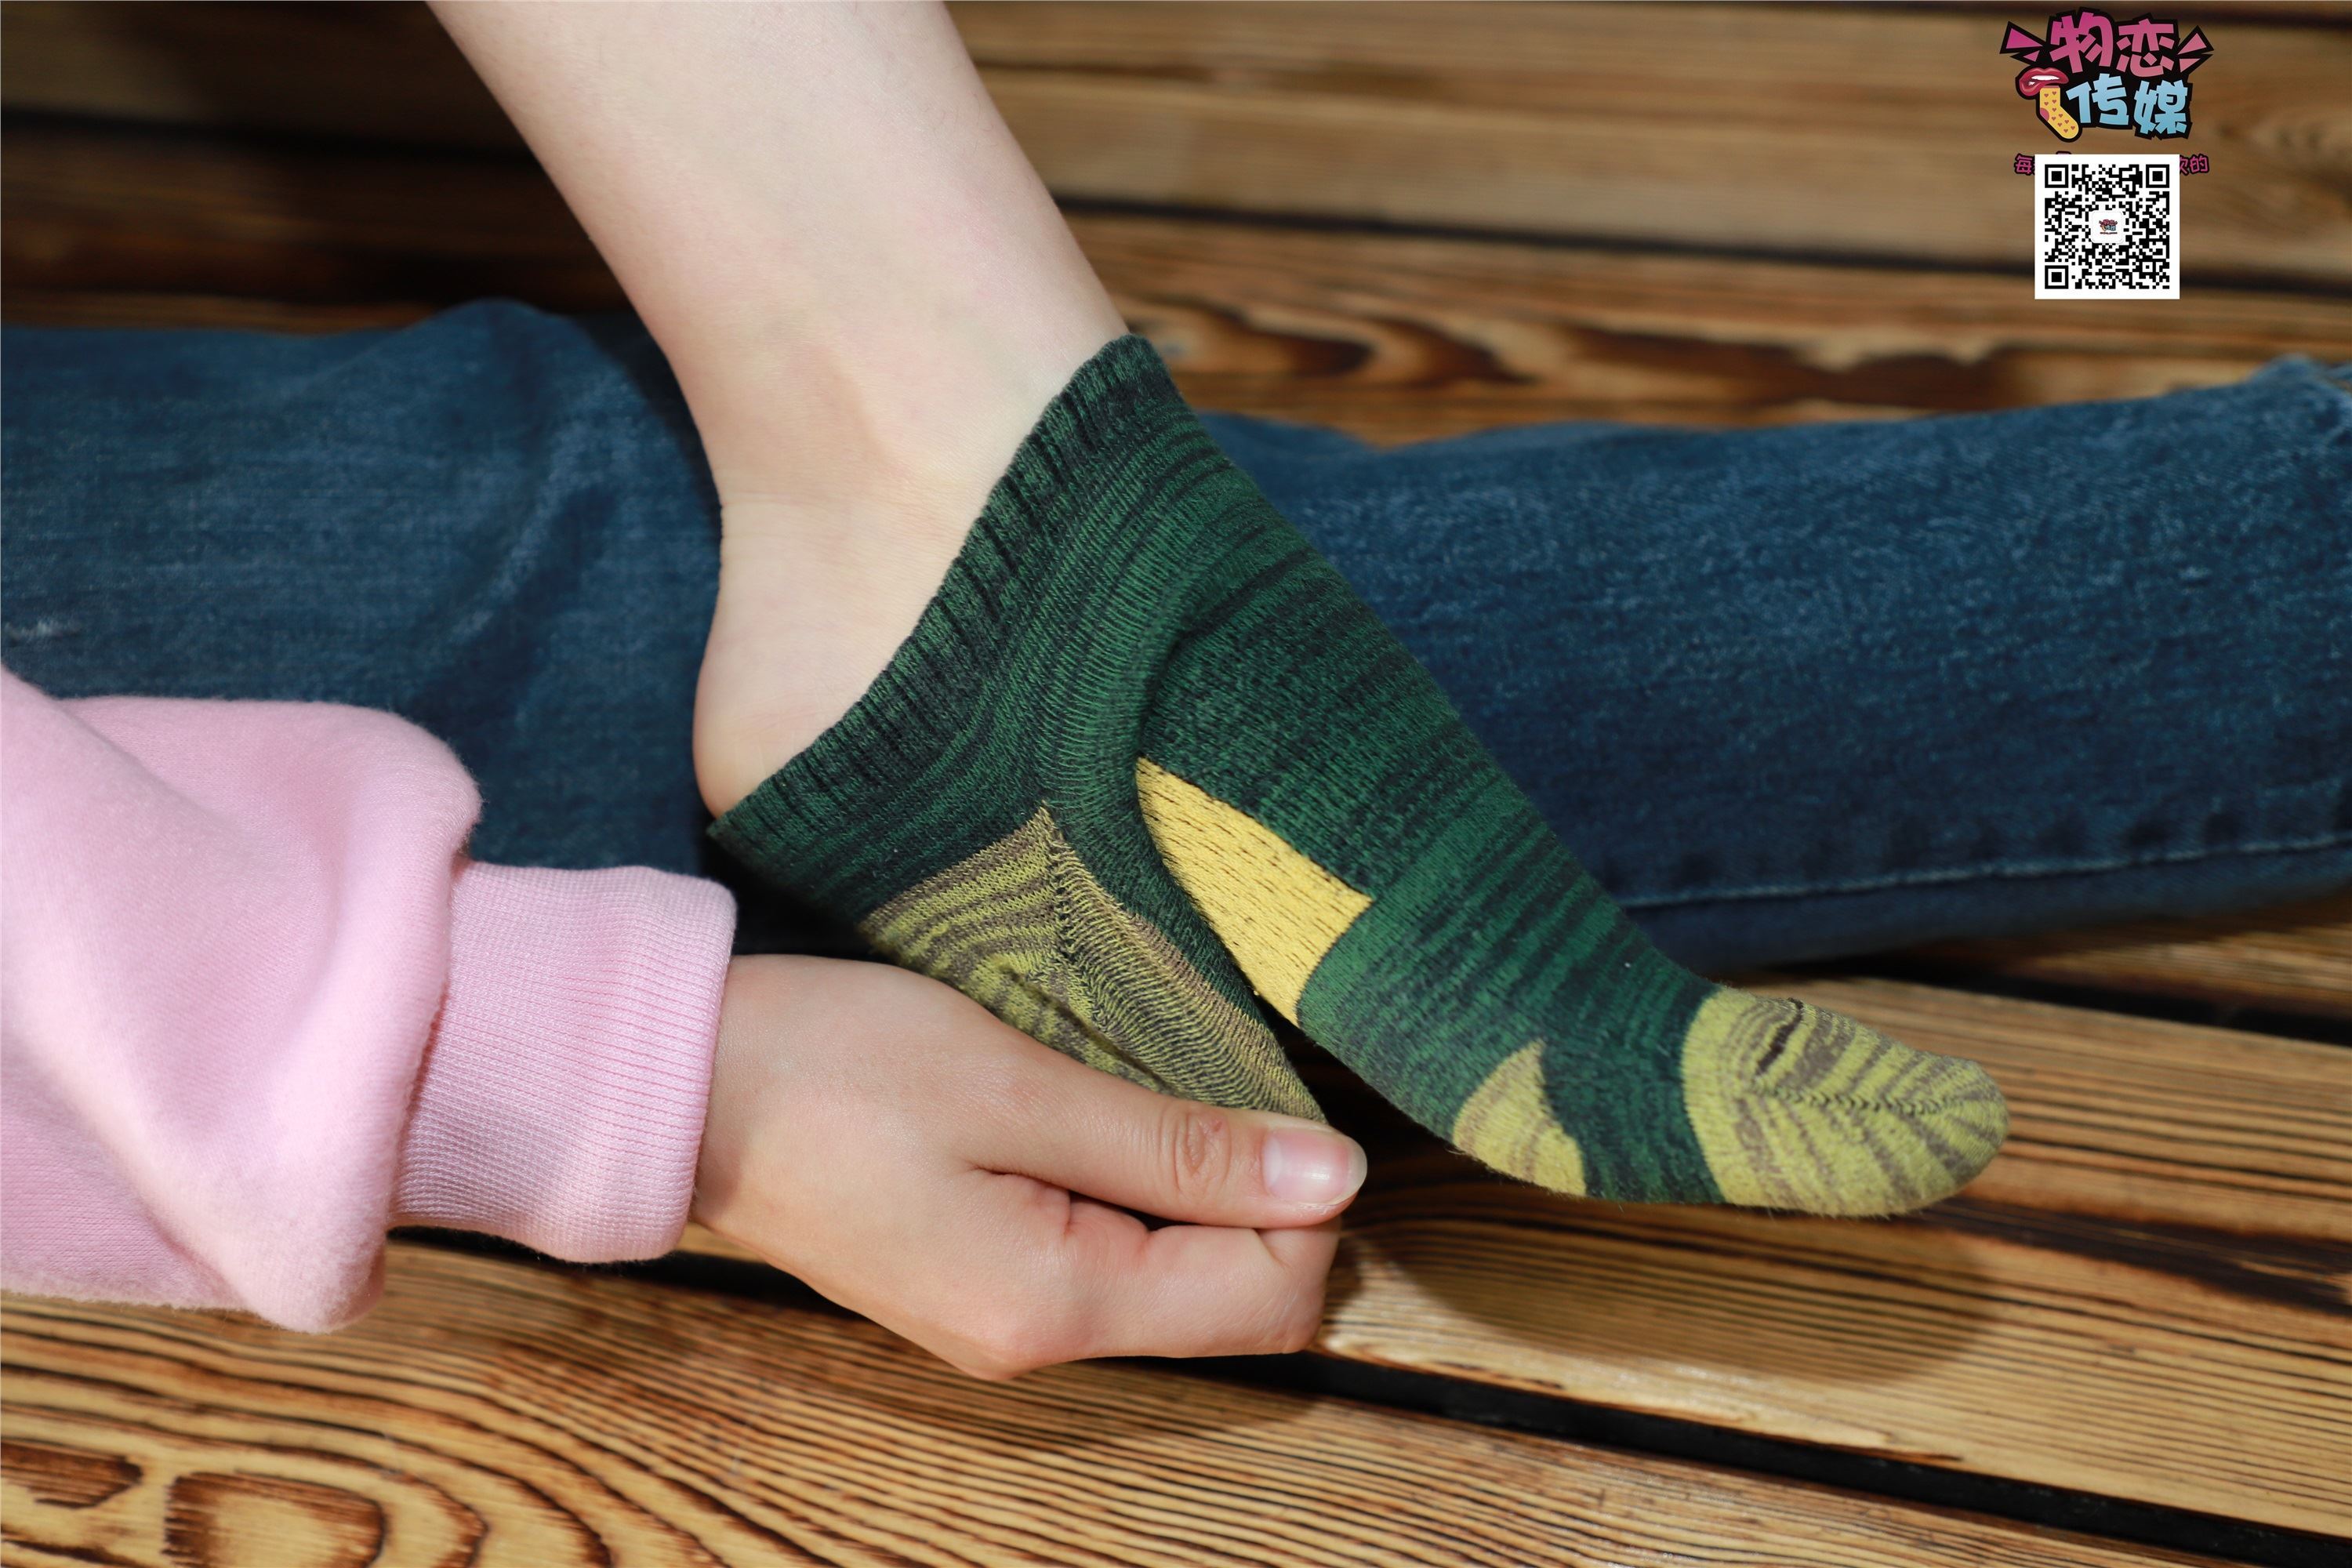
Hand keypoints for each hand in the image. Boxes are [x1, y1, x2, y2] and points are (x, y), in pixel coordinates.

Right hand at [694, 955, 1365, 1378]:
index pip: (1270, 1298)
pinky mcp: (977, 1286)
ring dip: (1190, 1190)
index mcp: (1056, 1306)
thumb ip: (1180, 1146)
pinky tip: (1093, 1118)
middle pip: (1230, 1304)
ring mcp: (1001, 1324)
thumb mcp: (1020, 1086)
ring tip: (1137, 1089)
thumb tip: (1334, 1179)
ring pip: (1173, 1281)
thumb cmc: (834, 1067)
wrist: (679, 1087)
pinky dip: (1132, 1194)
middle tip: (1202, 1079)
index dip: (1302, 1201)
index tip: (1258, 1096)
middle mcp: (1036, 1344)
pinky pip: (1110, 1261)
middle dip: (1254, 1200)